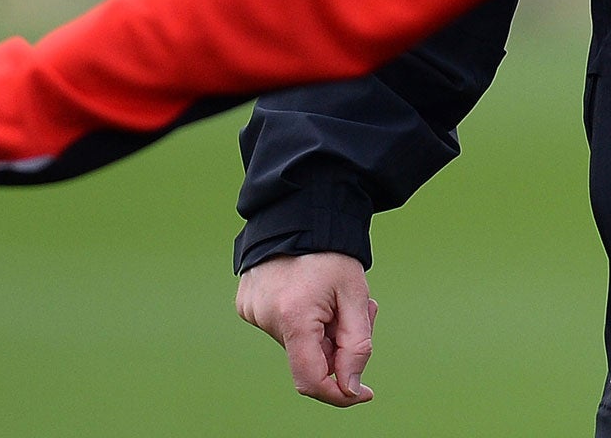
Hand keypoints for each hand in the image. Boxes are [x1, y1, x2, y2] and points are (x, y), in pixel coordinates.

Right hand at [235, 252, 378, 405]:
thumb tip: (351, 389)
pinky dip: (305, 321)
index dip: (338, 393)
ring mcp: (252, 313)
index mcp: (293, 317)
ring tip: (334, 296)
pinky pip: (283, 328)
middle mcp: (266, 319)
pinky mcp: (247, 306)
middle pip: (310, 358)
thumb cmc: (332, 255)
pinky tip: (313, 293)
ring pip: (298, 343)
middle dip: (338, 346)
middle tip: (358, 313)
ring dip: (323, 331)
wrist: (300, 215)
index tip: (363, 394)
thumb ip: (356, 344)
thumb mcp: (356, 296)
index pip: (311, 379)